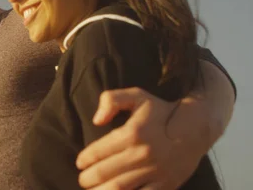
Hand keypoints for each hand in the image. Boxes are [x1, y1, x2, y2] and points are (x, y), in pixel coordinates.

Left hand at [75, 87, 208, 189]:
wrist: (197, 127)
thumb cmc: (161, 111)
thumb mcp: (136, 96)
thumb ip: (111, 100)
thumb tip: (96, 120)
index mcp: (132, 133)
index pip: (99, 151)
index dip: (85, 159)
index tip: (80, 163)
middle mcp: (143, 154)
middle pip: (105, 173)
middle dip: (88, 179)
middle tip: (83, 180)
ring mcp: (155, 172)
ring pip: (120, 188)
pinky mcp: (166, 185)